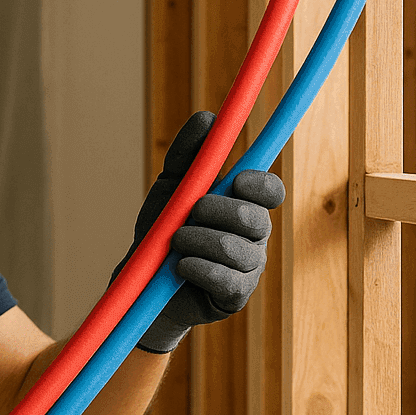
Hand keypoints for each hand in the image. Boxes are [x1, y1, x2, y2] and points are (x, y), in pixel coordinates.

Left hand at [113, 111, 285, 353]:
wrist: (143, 282)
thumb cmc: (163, 229)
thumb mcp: (171, 186)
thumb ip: (188, 153)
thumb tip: (208, 118)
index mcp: (245, 205)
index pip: (271, 191)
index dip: (260, 184)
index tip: (235, 181)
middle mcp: (255, 236)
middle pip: (253, 218)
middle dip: (214, 212)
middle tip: (188, 213)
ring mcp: (249, 268)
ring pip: (234, 248)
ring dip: (196, 240)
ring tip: (175, 242)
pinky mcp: (236, 296)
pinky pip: (226, 278)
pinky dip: (196, 267)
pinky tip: (180, 266)